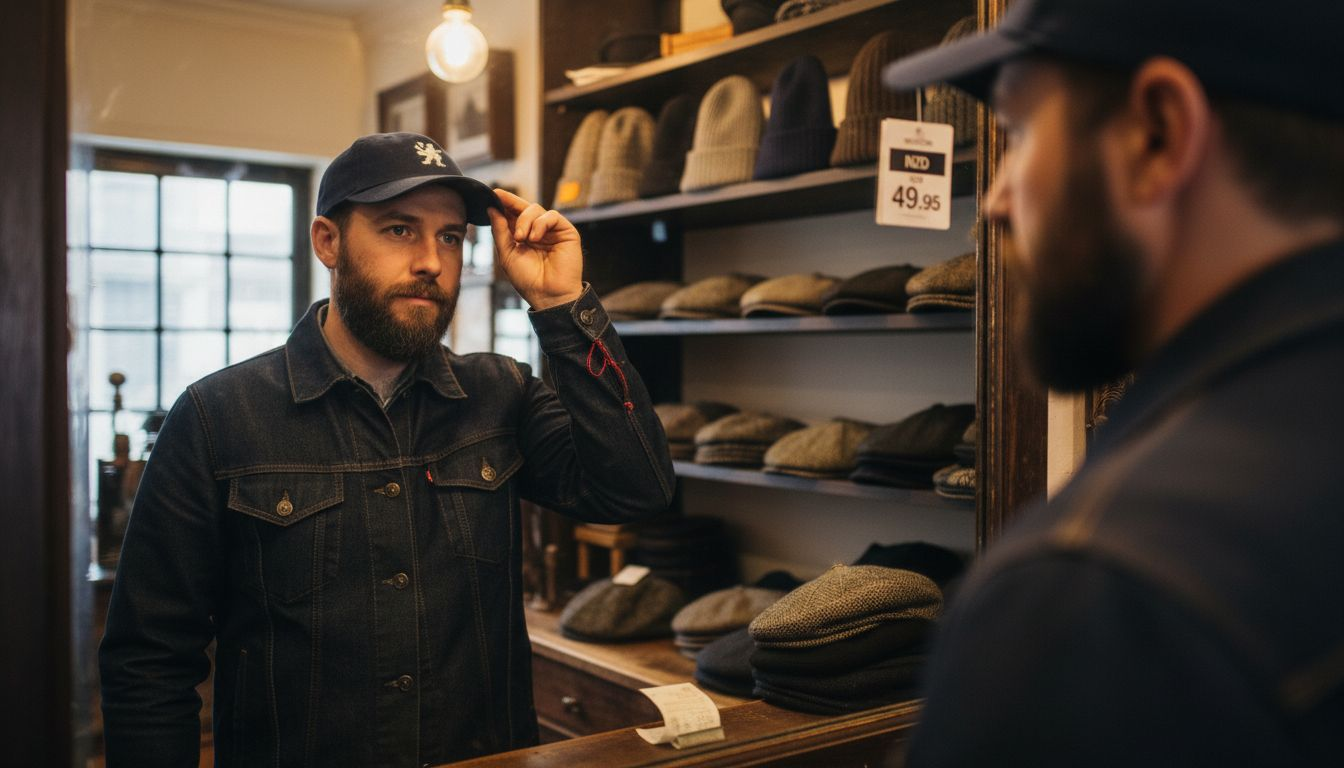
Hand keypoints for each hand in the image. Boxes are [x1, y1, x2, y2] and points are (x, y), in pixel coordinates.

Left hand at [488, 189, 583, 309]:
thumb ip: (500, 231)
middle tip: (499, 203)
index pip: (513, 214)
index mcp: (523, 236)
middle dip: (511, 204)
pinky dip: (540, 224)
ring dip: (525, 221)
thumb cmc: (528, 279)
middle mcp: (538, 231)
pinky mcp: (566, 232)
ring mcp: (552, 231)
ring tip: (521, 238)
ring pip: (536, 209)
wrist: (547, 294)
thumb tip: (492, 209)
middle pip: (524, 207)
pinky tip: (534, 238)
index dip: (504, 203)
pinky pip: (552, 216)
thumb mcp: (507, 254)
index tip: (493, 194)